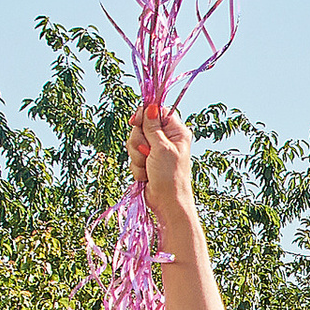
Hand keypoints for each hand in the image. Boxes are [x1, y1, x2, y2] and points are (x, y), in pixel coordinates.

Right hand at [130, 100, 193, 240]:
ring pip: (134, 142)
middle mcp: (166, 139)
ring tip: (148, 167)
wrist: (167, 202)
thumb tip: (150, 107)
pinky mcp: (147, 162)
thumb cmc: (169, 175)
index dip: (145, 114)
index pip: (157, 112)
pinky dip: (137, 166)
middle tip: (147, 152)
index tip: (136, 121)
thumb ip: (153, 127)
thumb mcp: (161, 148)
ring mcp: (155, 151)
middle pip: (142, 126)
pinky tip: (146, 175)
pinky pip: (133, 157)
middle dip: (139, 140)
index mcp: (176, 131)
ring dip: (137, 156)